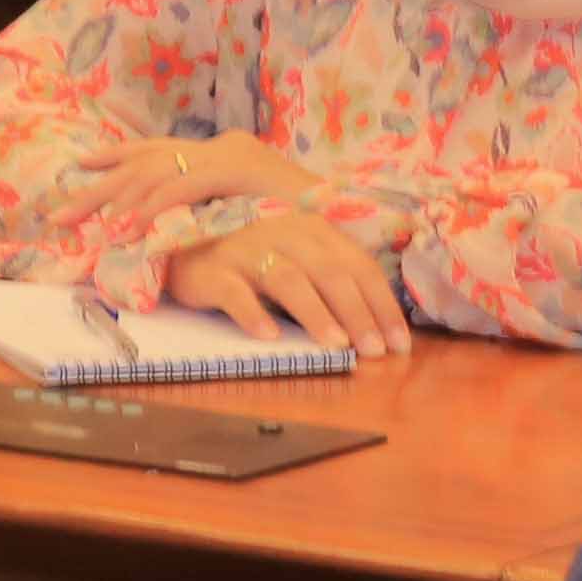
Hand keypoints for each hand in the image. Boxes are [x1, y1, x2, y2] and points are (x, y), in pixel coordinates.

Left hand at [65, 130, 331, 232]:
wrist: (358, 216)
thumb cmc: (309, 224)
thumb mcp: (255, 215)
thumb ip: (220, 214)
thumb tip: (185, 230)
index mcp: (222, 153)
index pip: (157, 150)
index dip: (114, 158)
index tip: (77, 168)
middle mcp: (222, 147)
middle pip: (146, 162)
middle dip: (97, 188)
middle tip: (57, 215)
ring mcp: (232, 154)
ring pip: (157, 172)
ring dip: (118, 201)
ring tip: (88, 227)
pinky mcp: (241, 169)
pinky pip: (185, 187)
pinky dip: (154, 207)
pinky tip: (129, 226)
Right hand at [156, 206, 410, 355]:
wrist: (181, 238)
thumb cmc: (249, 254)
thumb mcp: (295, 255)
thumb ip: (327, 277)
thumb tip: (371, 325)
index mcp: (312, 229)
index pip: (357, 266)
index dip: (381, 304)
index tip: (400, 343)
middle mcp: (284, 233)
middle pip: (330, 273)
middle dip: (358, 314)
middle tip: (376, 351)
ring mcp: (246, 250)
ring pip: (288, 280)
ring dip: (316, 314)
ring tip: (336, 345)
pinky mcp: (212, 270)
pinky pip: (234, 293)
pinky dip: (252, 314)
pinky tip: (269, 337)